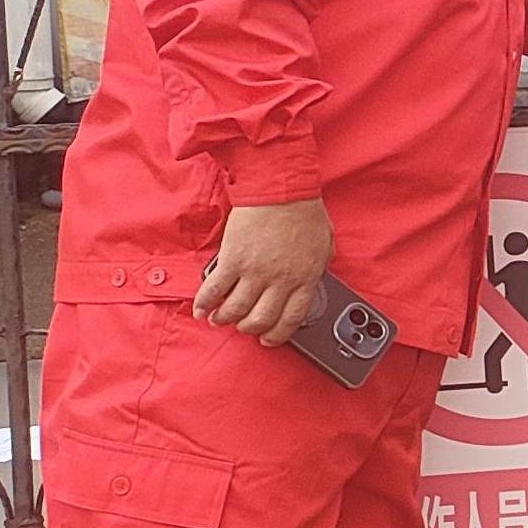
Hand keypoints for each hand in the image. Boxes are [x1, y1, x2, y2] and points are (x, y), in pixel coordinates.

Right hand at [195, 198, 331, 345]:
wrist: (280, 188)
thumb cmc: (303, 210)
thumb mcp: (325, 242)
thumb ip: (320, 263)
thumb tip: (317, 275)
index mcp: (305, 278)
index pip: (291, 319)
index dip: (277, 335)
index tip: (268, 340)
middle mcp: (280, 280)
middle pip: (260, 320)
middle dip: (249, 329)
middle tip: (243, 328)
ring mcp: (255, 272)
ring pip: (235, 310)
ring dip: (225, 318)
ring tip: (219, 318)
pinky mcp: (232, 260)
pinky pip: (214, 290)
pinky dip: (204, 304)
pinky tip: (201, 310)